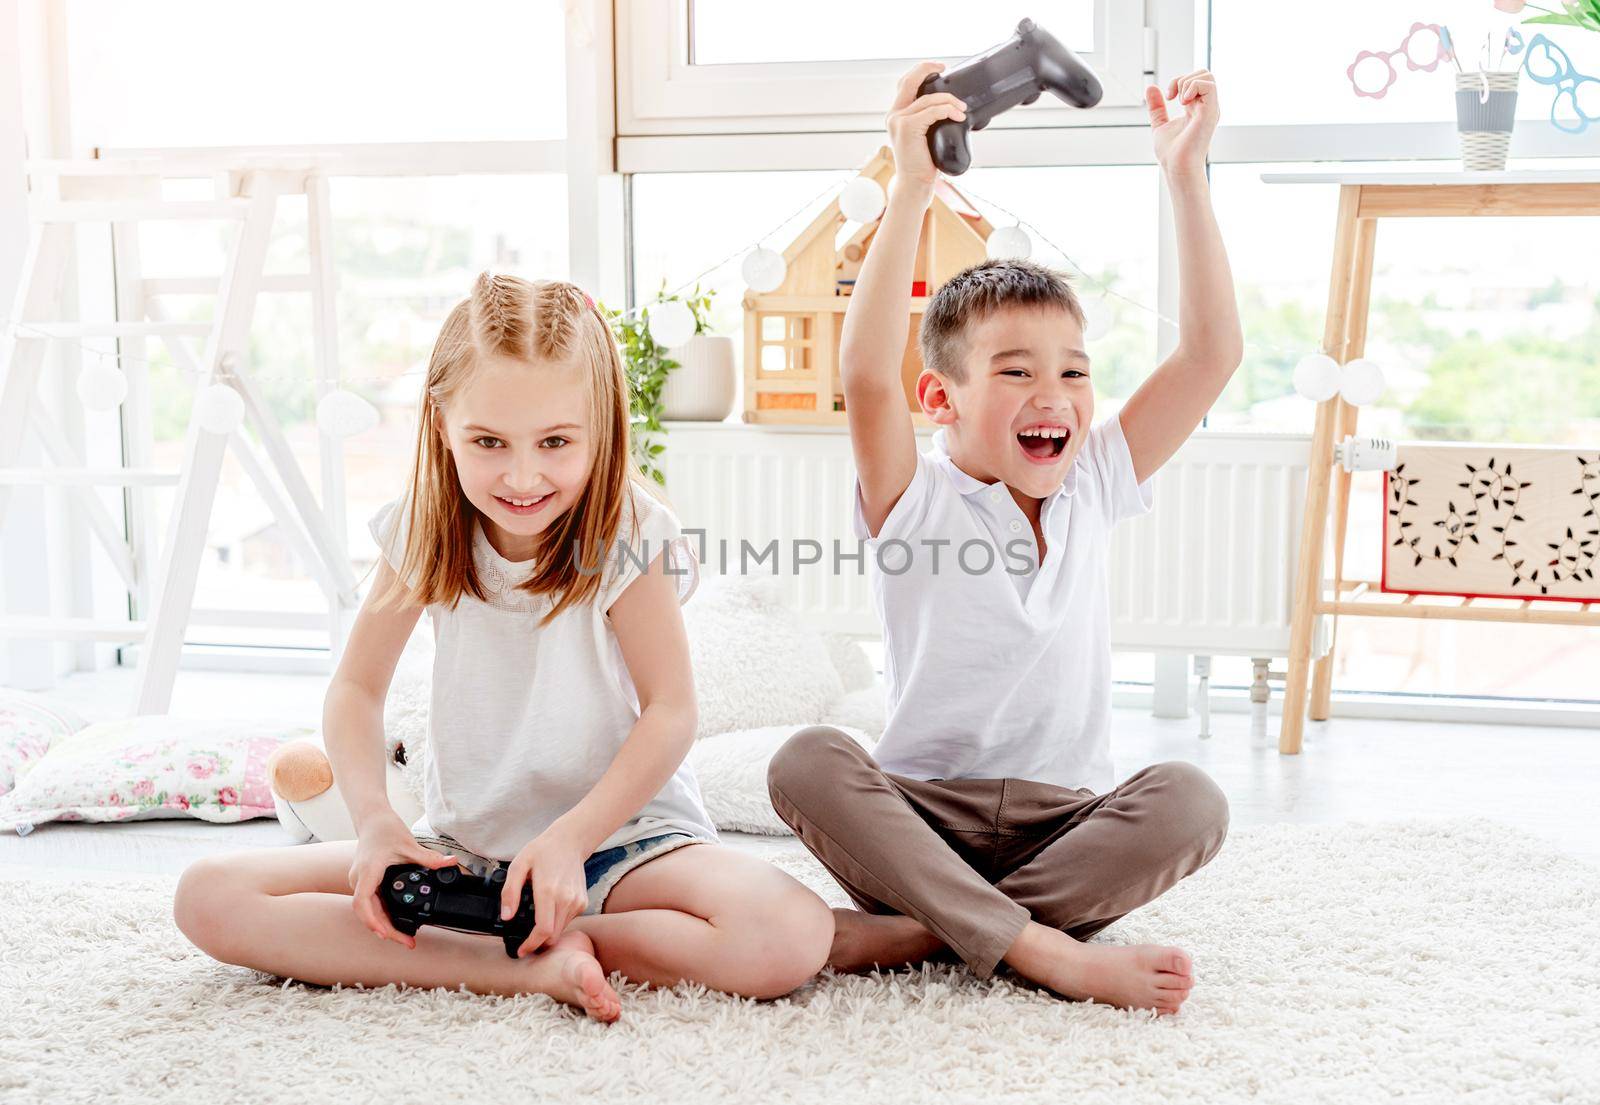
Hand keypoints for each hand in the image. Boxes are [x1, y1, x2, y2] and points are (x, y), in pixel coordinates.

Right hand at [348, 814, 458, 949]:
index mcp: (368, 872)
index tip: (385, 933)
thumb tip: (450, 863)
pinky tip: (395, 922)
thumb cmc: (385, 829)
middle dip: (386, 930)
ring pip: (368, 910)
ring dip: (383, 924)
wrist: (372, 819)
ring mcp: (360, 881)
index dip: (372, 921)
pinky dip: (381, 914)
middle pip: (367, 912)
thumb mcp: (409, 844)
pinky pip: (370, 903)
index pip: (363, 903)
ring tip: (404, 937)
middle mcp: (359, 879)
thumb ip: (429, 858)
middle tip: (407, 942)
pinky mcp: (365, 881)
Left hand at [503, 829, 588, 956]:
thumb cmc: (543, 851)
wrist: (570, 841)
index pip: (543, 930)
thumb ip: (510, 891)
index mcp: (548, 891)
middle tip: (525, 939)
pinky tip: (549, 909)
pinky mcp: (582, 902)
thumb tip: (506, 916)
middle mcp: (566, 899)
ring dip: (548, 932)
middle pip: (553, 936)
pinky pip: (568, 921)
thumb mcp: (518, 865)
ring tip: (536, 920)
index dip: (531, 945)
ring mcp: (577, 901)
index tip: (521, 951)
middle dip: (538, 942)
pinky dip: (557, 922)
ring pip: (561, 930)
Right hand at [886, 61, 966, 190]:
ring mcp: (899, 121)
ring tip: (962, 109)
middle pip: (910, 81)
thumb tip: (955, 108)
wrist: (915, 185)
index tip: (938, 68)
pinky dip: (948, 110)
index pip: (905, 84)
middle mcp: (894, 116)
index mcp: (897, 116)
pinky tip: (958, 116)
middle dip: (927, 69)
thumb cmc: (923, 165)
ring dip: (949, 100)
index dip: (920, 71)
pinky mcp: (907, 128)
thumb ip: (930, 121)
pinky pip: (932, 111)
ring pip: (928, 99)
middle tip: (945, 68)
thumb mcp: (926, 137)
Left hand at [1146, 69, 1218, 180]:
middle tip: (1172, 96)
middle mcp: (1206, 106)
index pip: (1195, 80)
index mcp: (1197, 108)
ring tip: (1179, 100)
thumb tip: (1150, 87)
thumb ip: (1157, 107)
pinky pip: (1208, 85)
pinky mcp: (1210, 112)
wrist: (1177, 167)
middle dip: (1184, 78)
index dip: (1178, 81)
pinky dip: (1192, 87)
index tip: (1168, 97)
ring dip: (1187, 82)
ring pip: (1207, 76)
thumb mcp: (1160, 124)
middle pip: (1204, 73)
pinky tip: (1183, 102)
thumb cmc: (1171, 153)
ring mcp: (1210, 108)